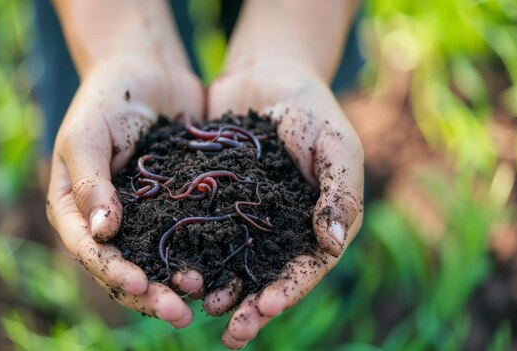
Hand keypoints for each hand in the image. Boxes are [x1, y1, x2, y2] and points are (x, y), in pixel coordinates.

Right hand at [46, 57, 205, 327]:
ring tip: (204, 296)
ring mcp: (143, 218)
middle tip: (180, 313)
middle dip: (151, 294)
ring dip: (177, 283)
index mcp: (76, 209)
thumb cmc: (106, 98)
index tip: (141, 284)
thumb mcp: (88, 134)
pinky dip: (201, 256)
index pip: (91, 251)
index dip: (114, 271)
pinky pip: (186, 237)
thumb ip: (90, 180)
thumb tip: (100, 233)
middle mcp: (108, 222)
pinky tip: (222, 269)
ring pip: (158, 261)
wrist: (145, 70)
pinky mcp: (175, 207)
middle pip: (126, 267)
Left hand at [204, 59, 363, 347]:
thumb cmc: (313, 109)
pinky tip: (177, 269)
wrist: (268, 74)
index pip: (306, 266)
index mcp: (318, 223)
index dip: (288, 289)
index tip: (265, 306)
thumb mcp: (336, 144)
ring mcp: (247, 218)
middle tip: (230, 331)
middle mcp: (281, 229)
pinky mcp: (216, 202)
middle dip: (250, 305)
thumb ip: (339, 191)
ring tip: (198, 306)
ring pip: (232, 262)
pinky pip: (204, 232)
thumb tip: (332, 243)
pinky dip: (193, 253)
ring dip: (218, 287)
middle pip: (268, 275)